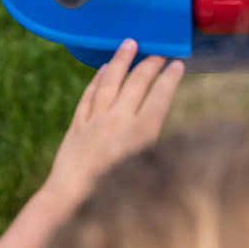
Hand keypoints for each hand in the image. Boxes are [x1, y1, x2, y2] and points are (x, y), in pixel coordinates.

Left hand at [43, 39, 184, 208]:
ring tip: (129, 43)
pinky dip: (96, 80)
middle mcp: (118, 122)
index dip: (170, 77)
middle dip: (150, 63)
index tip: (177, 63)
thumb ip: (154, 142)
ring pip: (110, 82)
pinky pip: (88, 96)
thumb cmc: (114, 199)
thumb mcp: (145, 173)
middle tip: (159, 51)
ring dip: (121, 60)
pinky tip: (103, 69)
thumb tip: (162, 117)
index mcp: (140, 134)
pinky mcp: (77, 127)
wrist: (70, 204)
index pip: (160, 96)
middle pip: (137, 83)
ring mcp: (95, 122)